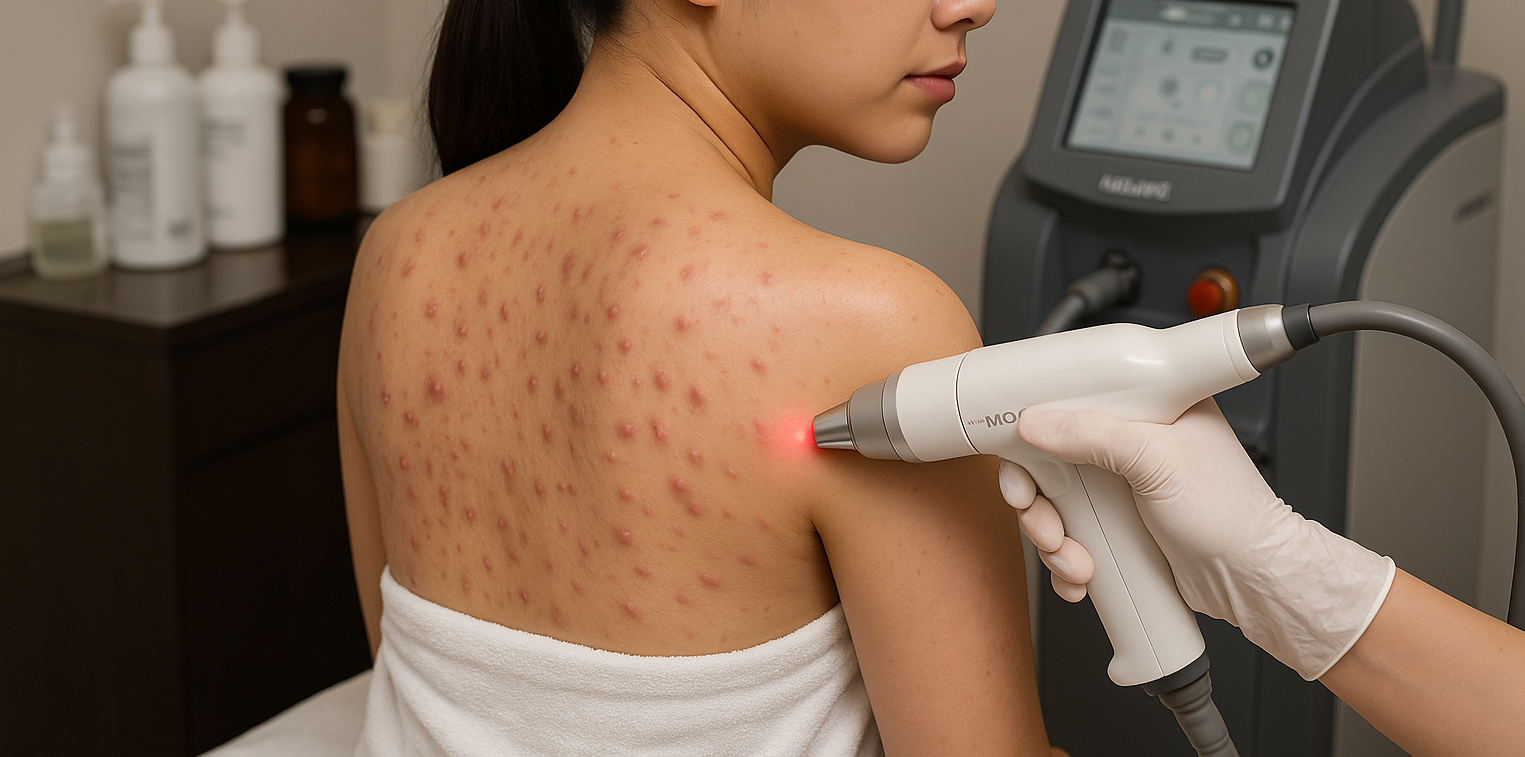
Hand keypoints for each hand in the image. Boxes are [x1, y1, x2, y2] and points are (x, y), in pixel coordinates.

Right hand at [999, 399, 1395, 679]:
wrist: (1250, 581)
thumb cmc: (1231, 514)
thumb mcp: (1157, 460)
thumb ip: (1093, 434)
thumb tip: (1036, 422)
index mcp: (1145, 409)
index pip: (1073, 398)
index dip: (1037, 422)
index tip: (1016, 442)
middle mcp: (1129, 446)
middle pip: (1049, 458)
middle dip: (1037, 498)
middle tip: (1041, 517)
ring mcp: (1119, 489)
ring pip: (1053, 505)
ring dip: (1052, 538)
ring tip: (1075, 557)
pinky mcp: (1116, 528)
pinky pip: (1068, 538)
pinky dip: (1066, 562)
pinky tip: (1084, 573)